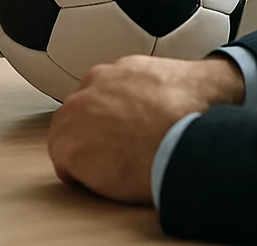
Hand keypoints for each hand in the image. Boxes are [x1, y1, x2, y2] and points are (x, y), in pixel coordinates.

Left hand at [47, 54, 244, 204]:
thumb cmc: (191, 107)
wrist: (189, 128)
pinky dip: (84, 179)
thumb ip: (140, 89)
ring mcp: (76, 119)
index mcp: (108, 74)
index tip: (116, 134)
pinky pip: (68, 169)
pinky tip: (111, 181)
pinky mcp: (72, 149)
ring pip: (65, 142)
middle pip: (72, 119)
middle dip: (87, 138)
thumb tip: (148, 104)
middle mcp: (87, 91)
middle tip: (112, 156)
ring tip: (112, 171)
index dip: (101, 122)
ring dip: (83, 157)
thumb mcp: (161, 80)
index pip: (90, 100)